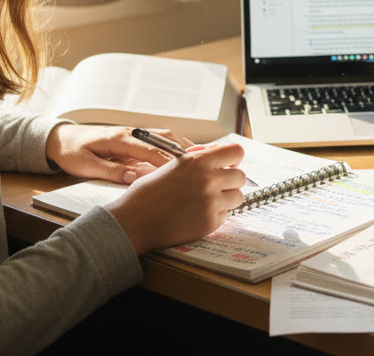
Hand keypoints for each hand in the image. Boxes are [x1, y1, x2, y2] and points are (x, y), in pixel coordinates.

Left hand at [45, 125, 194, 183]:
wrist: (61, 138)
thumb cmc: (72, 153)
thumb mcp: (86, 166)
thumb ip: (111, 171)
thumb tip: (134, 178)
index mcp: (120, 139)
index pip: (151, 150)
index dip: (169, 162)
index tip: (185, 173)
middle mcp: (132, 133)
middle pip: (165, 139)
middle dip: (186, 150)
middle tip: (206, 162)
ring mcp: (135, 133)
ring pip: (166, 136)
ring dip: (185, 146)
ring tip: (204, 158)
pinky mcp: (135, 137)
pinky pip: (160, 139)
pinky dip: (176, 146)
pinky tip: (187, 155)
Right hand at [104, 142, 247, 253]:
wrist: (133, 222)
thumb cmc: (148, 193)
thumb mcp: (172, 166)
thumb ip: (198, 158)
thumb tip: (217, 151)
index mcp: (198, 161)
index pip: (236, 152)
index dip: (233, 160)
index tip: (226, 166)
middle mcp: (207, 179)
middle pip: (241, 176)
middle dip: (230, 182)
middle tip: (214, 188)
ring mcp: (210, 202)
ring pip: (238, 197)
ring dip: (226, 199)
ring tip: (204, 202)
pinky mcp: (209, 223)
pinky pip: (225, 216)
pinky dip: (214, 216)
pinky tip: (195, 216)